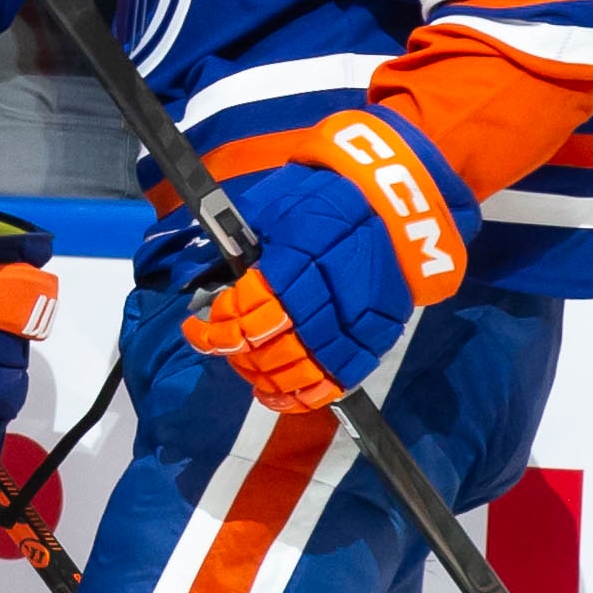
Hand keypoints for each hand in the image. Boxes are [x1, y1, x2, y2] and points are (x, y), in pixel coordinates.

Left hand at [167, 109, 475, 412]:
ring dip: (267, 378)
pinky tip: (283, 396)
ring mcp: (355, 322)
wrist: (395, 201)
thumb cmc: (324, 196)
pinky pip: (339, 379)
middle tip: (224, 348)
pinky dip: (308, 395)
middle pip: (273, 346)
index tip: (197, 328)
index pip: (248, 311)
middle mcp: (326, 297)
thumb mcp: (274, 206)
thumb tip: (204, 272)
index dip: (216, 329)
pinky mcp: (377, 337)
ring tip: (249, 374)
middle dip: (239, 354)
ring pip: (303, 369)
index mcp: (297, 260)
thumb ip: (241, 243)